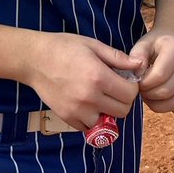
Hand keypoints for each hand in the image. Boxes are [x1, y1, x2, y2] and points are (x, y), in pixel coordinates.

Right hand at [25, 32, 144, 130]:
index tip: (125, 80)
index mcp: (98, 77)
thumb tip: (139, 65)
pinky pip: (89, 126)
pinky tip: (87, 103)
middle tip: (115, 89)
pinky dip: (92, 118)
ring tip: (100, 96)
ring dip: (108, 110)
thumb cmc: (64, 47)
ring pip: (108, 121)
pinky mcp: (68, 118)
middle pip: (123, 110)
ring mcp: (78, 110)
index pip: (130, 94)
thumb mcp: (92, 45)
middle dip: (123, 100)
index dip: (132, 87)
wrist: (34, 59)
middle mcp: (90, 97)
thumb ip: (117, 58)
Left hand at [129, 30, 173, 113]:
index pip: (159, 76)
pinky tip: (162, 98)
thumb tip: (137, 73)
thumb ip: (137, 56)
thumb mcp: (143, 44)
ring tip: (149, 95)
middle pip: (167, 91)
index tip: (138, 81)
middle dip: (149, 95)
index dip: (144, 84)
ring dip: (158, 105)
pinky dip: (170, 107)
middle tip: (142, 90)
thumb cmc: (156, 46)